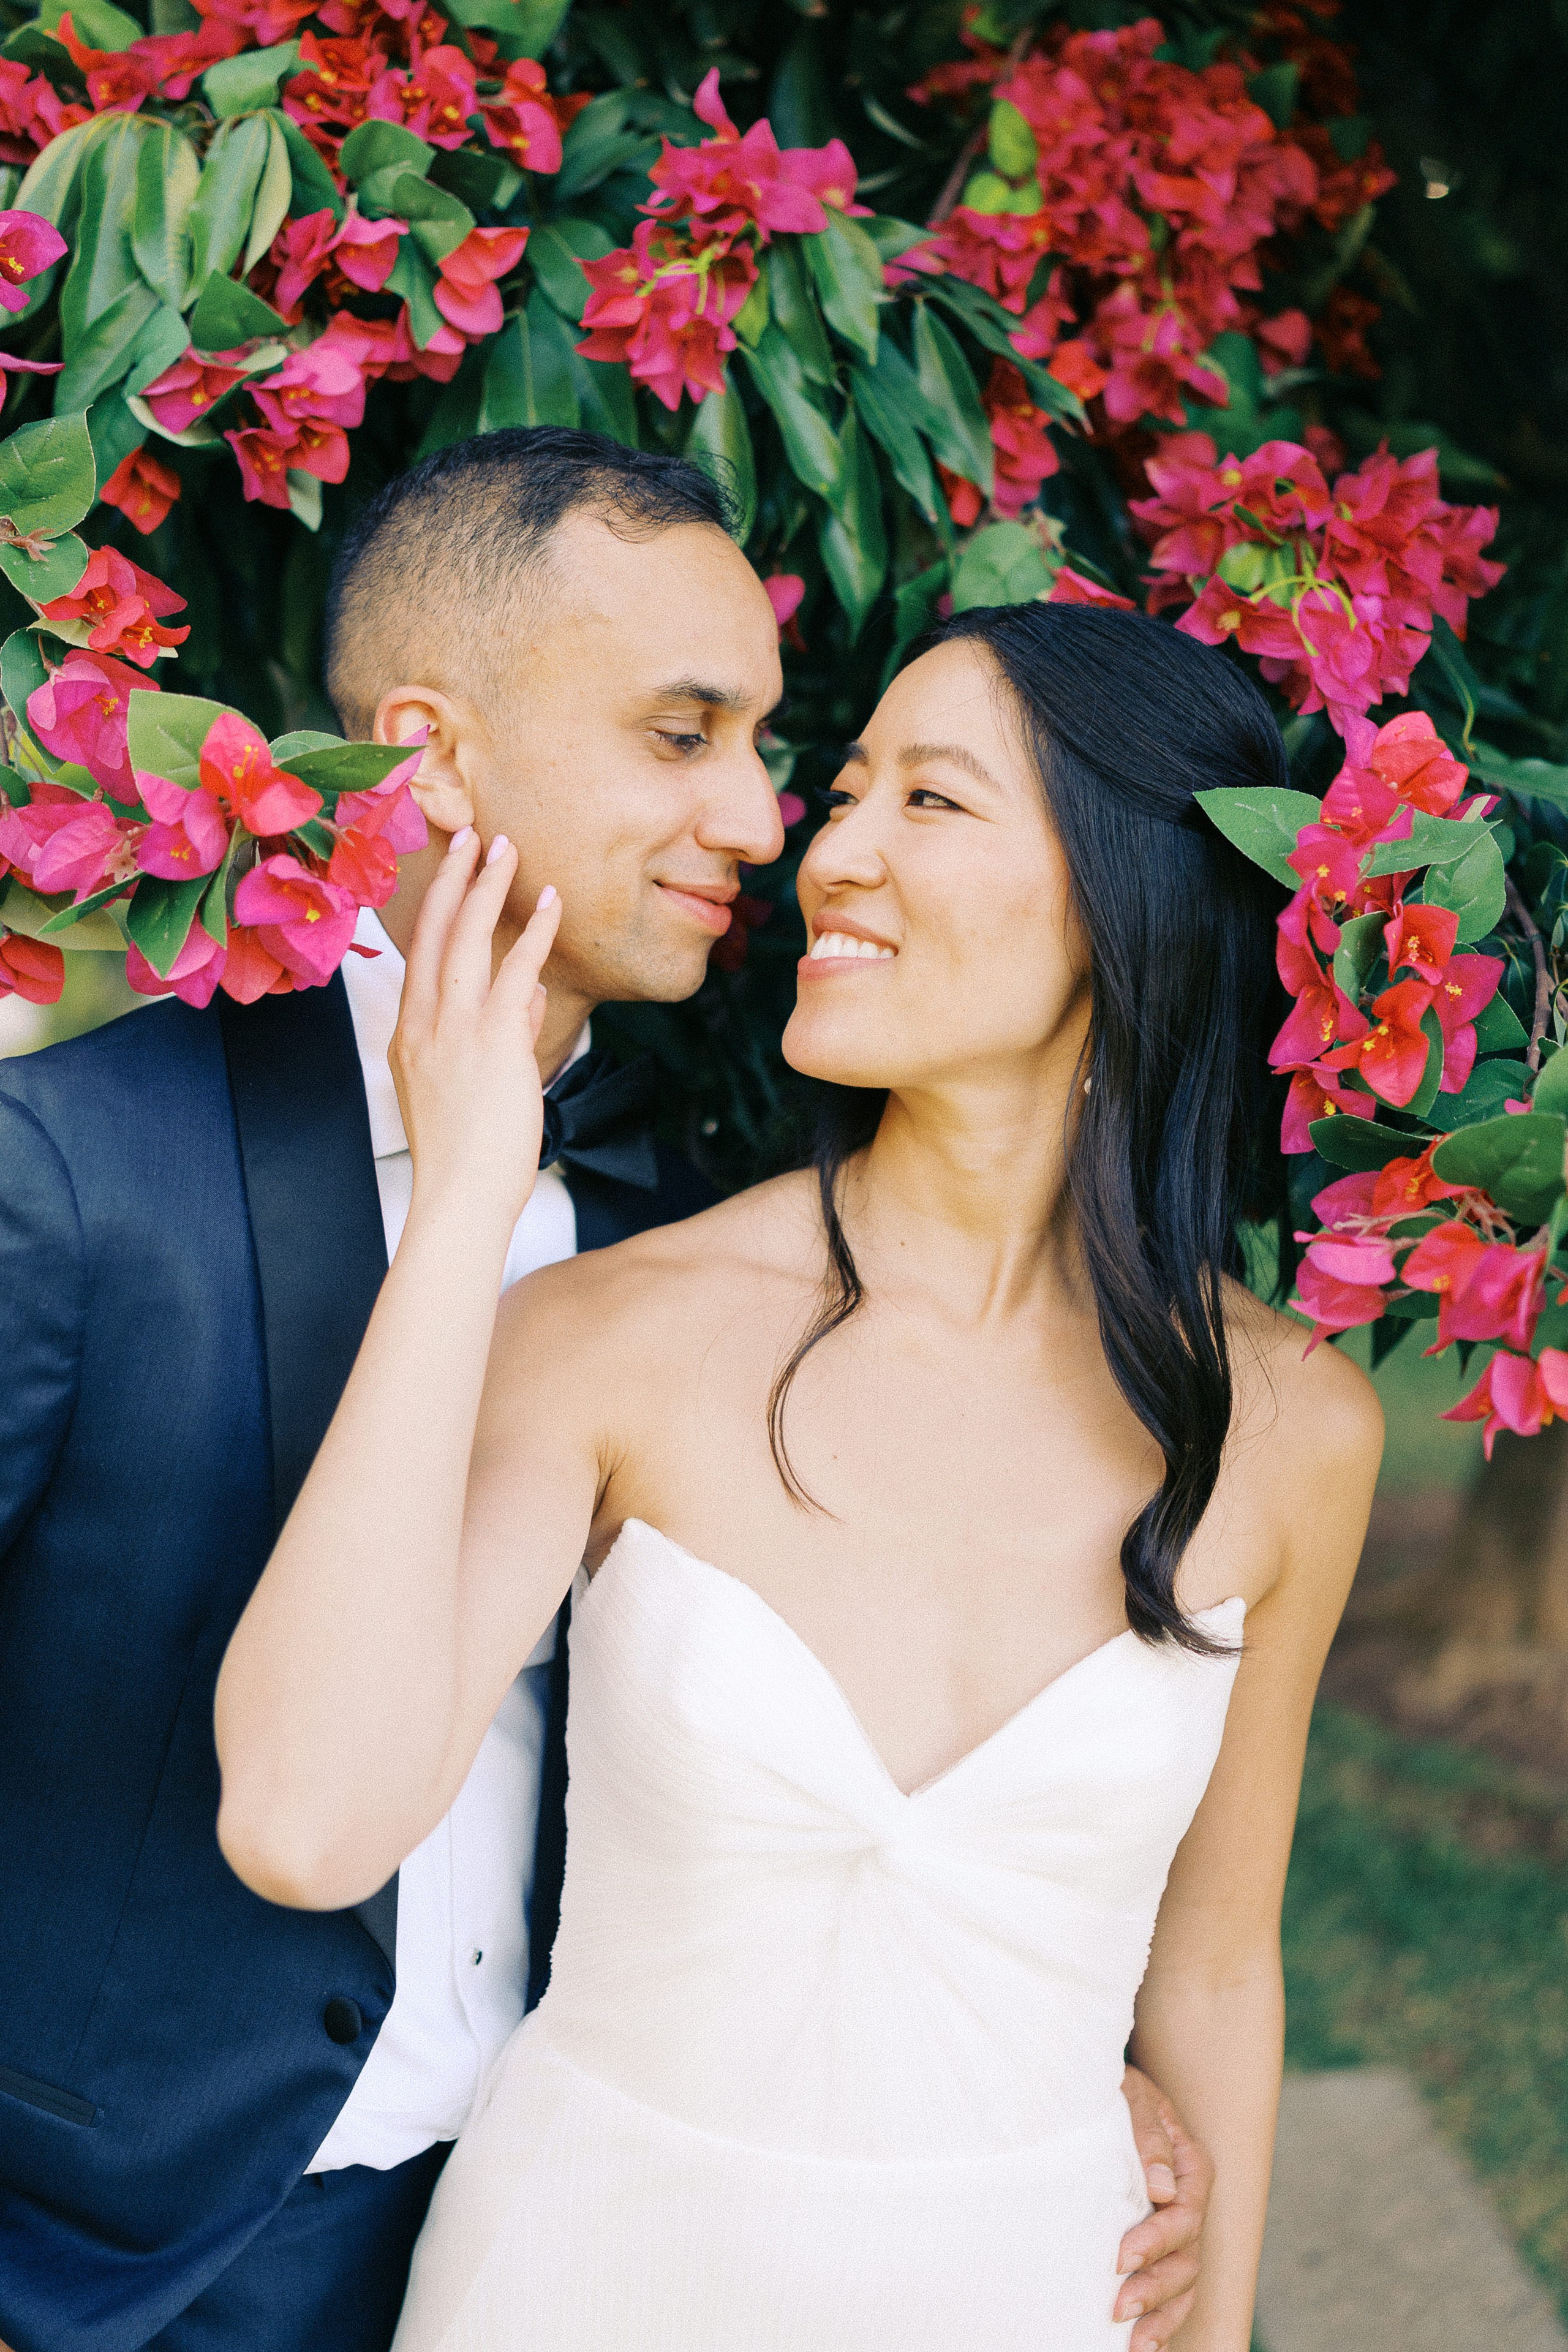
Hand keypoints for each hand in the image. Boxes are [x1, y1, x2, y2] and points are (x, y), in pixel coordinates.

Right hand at [391, 827, 561, 1233]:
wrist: (459, 1199)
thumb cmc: (470, 1156)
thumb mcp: (477, 1087)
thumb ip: (504, 1032)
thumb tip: (529, 993)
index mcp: (410, 1035)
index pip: (420, 955)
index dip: (436, 907)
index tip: (454, 871)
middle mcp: (422, 1024)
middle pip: (432, 933)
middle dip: (453, 879)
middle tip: (475, 837)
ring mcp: (452, 1030)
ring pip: (465, 939)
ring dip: (488, 888)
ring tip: (507, 848)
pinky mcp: (491, 1042)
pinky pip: (514, 971)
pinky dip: (534, 932)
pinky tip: (551, 901)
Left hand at [1113, 2063, 1212, 2347]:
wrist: (1095, 2089)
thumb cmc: (1113, 2088)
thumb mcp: (1127, 2093)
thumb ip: (1146, 2131)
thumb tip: (1163, 2187)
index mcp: (1188, 2162)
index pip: (1185, 2211)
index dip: (1158, 2240)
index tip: (1121, 2258)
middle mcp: (1188, 2199)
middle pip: (1188, 2255)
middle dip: (1155, 2286)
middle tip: (1118, 2306)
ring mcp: (1177, 2226)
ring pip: (1185, 2280)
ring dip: (1161, 2313)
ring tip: (1133, 2341)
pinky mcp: (1159, 2245)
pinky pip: (1175, 2291)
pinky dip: (1165, 2320)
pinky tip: (1145, 2344)